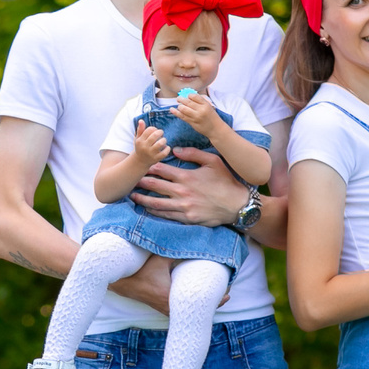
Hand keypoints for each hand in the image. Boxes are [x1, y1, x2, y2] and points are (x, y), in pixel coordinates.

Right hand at [107, 257, 217, 312]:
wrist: (122, 283)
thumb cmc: (140, 270)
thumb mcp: (158, 258)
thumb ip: (173, 249)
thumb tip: (189, 240)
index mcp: (171, 297)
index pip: (198, 303)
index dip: (214, 300)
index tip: (227, 294)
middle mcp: (169, 308)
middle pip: (197, 311)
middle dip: (212, 303)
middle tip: (226, 294)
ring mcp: (166, 310)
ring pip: (189, 312)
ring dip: (202, 305)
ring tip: (217, 297)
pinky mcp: (163, 308)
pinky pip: (182, 311)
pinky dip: (192, 306)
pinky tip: (199, 299)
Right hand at [130, 122, 169, 163]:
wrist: (140, 161)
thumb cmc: (140, 147)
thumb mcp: (138, 138)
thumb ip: (140, 129)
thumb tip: (141, 120)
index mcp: (140, 141)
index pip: (149, 130)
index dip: (154, 128)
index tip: (155, 130)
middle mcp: (144, 147)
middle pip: (155, 135)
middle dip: (160, 132)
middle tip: (161, 133)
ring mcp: (150, 153)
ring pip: (160, 143)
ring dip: (164, 140)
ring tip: (163, 140)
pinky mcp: (156, 159)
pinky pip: (164, 153)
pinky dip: (167, 149)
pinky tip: (166, 147)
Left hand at [132, 147, 247, 226]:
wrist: (237, 205)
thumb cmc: (226, 181)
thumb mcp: (213, 161)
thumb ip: (193, 153)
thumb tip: (176, 150)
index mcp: (186, 176)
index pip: (161, 169)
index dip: (149, 167)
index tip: (141, 165)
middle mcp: (182, 191)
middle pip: (154, 185)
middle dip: (141, 182)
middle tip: (131, 180)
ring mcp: (183, 206)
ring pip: (156, 202)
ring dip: (142, 199)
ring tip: (132, 196)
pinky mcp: (186, 218)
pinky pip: (166, 215)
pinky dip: (154, 212)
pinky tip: (147, 209)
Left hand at [169, 91, 225, 138]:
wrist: (215, 129)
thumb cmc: (212, 117)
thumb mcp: (209, 107)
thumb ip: (200, 101)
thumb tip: (189, 96)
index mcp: (205, 104)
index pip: (194, 96)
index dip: (189, 95)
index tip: (187, 96)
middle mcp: (200, 110)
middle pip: (188, 102)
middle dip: (181, 99)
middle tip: (178, 98)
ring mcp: (196, 117)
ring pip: (183, 109)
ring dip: (179, 106)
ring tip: (179, 105)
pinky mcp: (192, 123)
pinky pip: (182, 116)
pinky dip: (176, 112)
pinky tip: (172, 109)